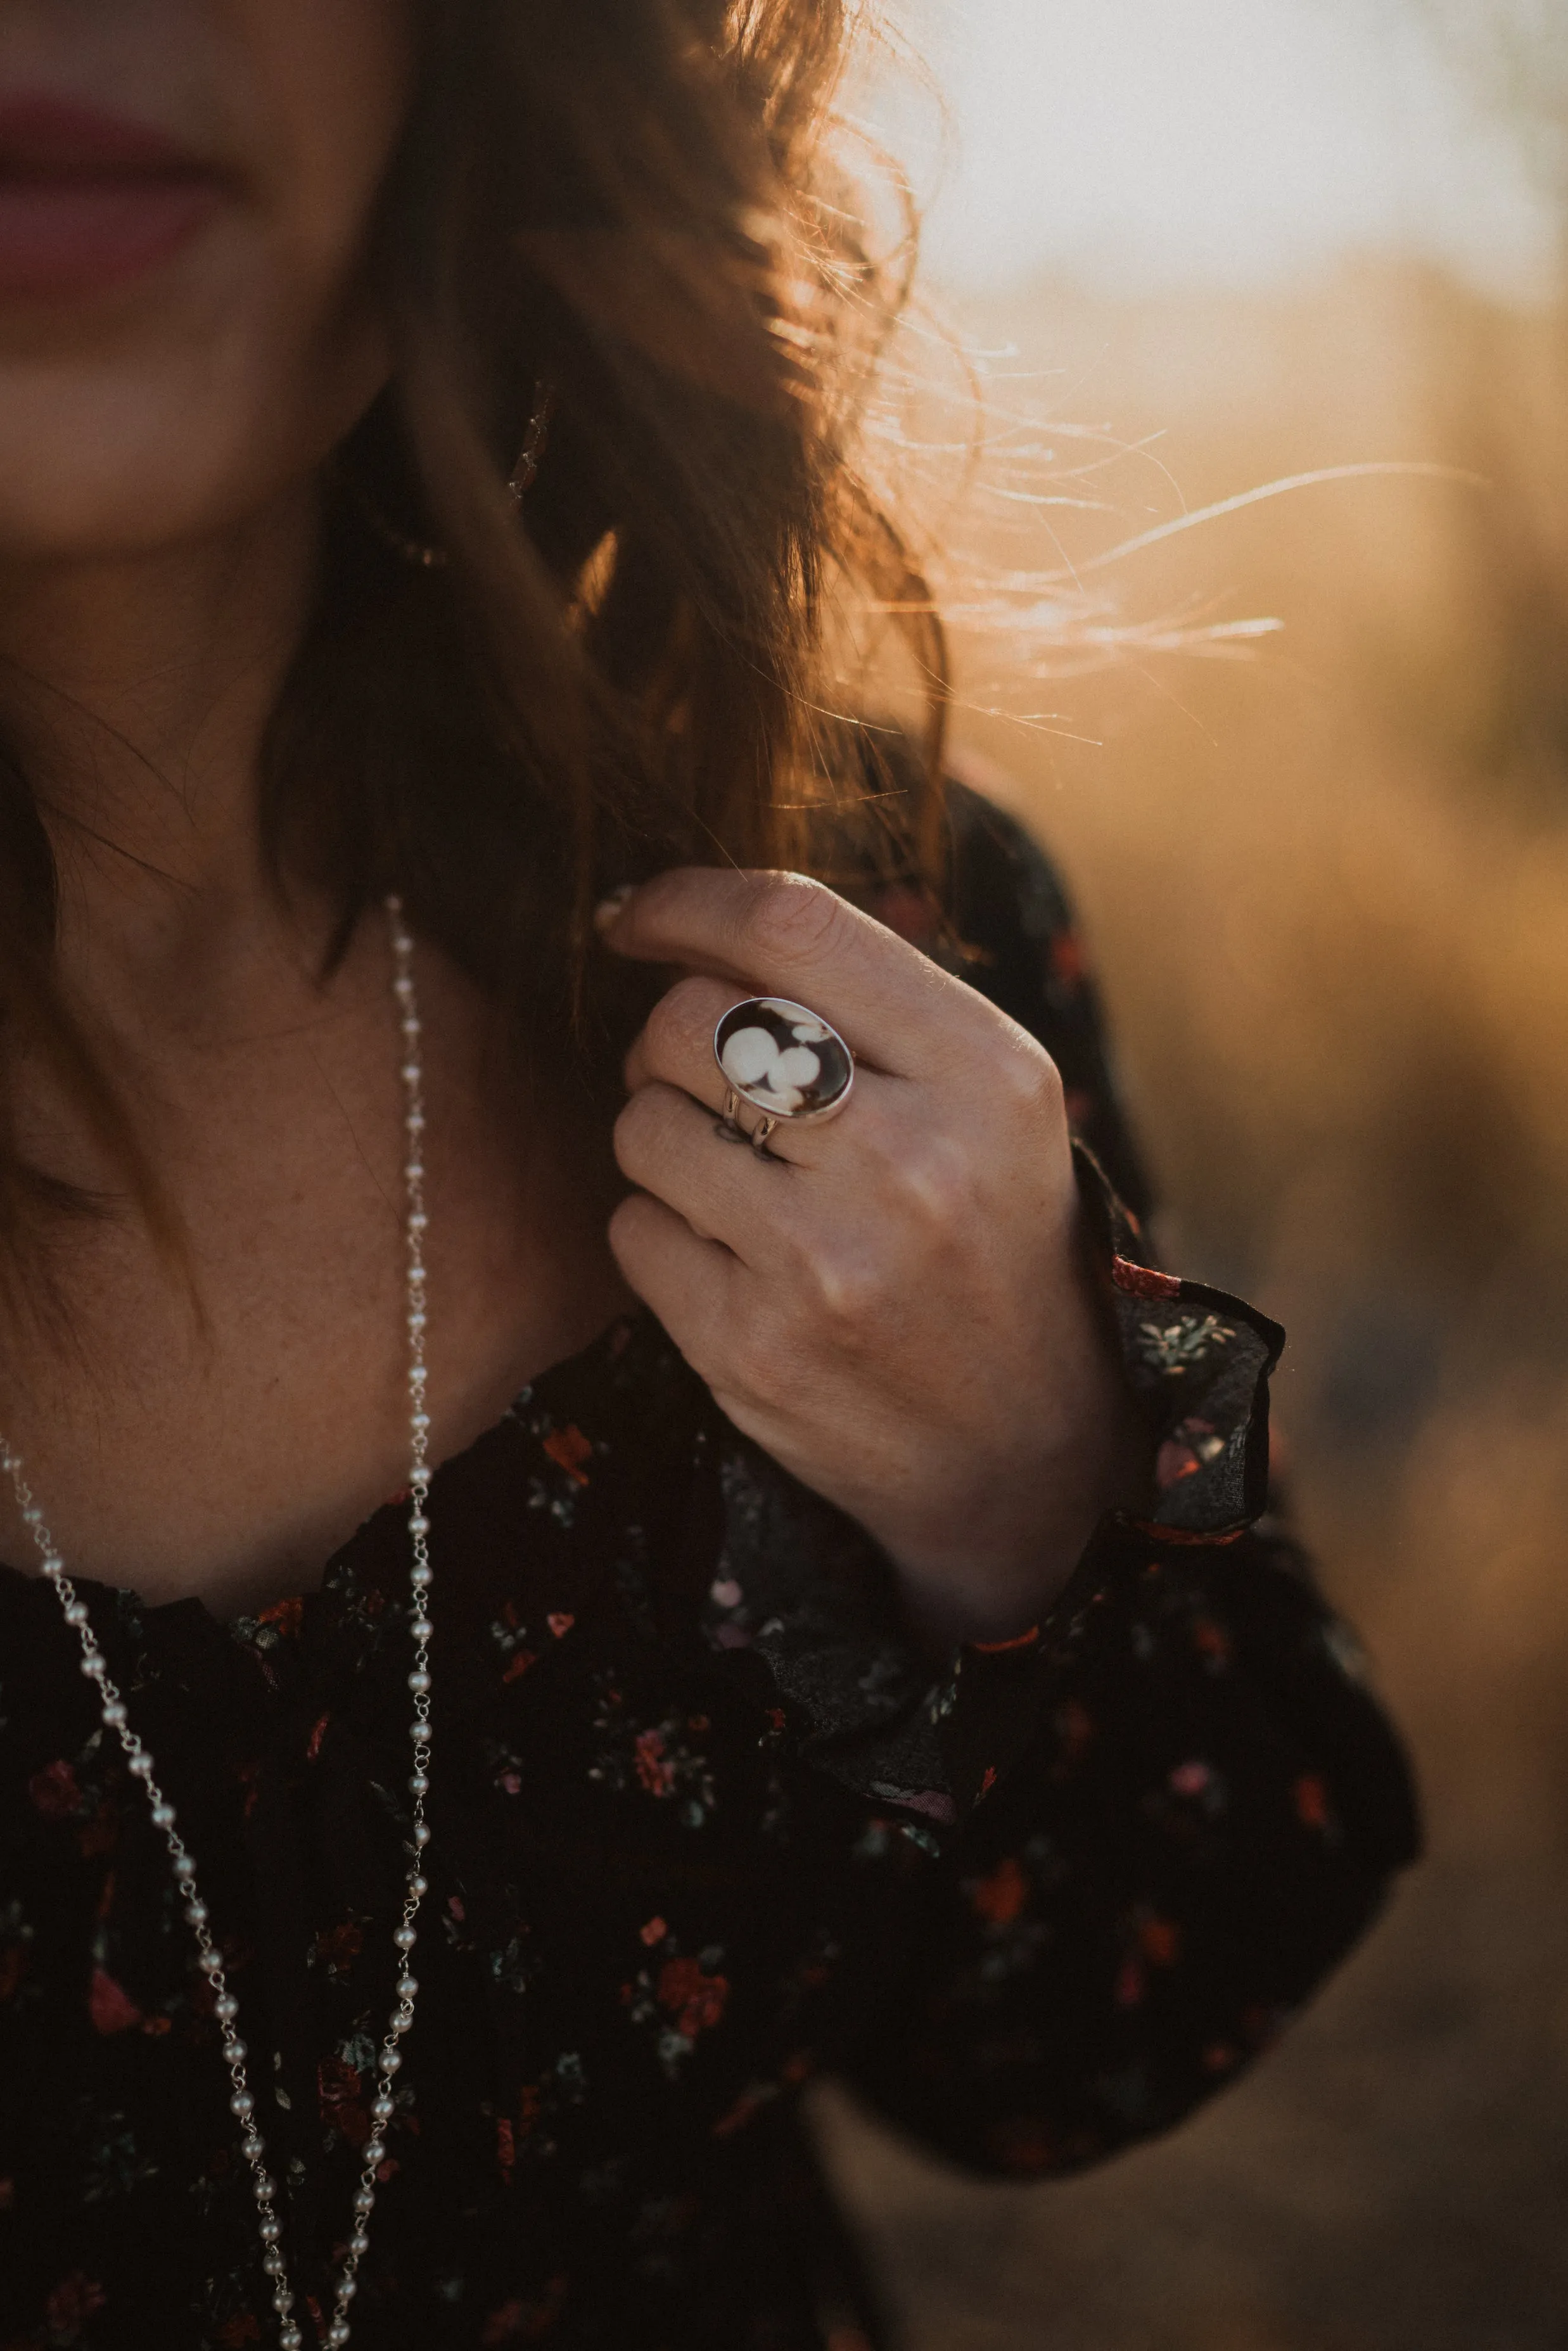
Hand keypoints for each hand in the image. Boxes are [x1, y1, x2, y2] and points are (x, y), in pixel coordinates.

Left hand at [601, 868, 1142, 1639]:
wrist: (1024, 1455)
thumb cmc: (992, 1244)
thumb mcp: (993, 1104)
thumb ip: (875, 1002)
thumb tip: (693, 919)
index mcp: (986, 1074)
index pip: (792, 928)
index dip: (685, 901)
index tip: (634, 915)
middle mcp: (910, 1160)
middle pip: (690, 1019)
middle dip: (667, 1036)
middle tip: (703, 1078)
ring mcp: (826, 1262)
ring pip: (642, 1124)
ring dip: (661, 1136)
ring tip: (733, 1178)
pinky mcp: (752, 1348)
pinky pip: (632, 1230)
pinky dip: (660, 1232)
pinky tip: (731, 1258)